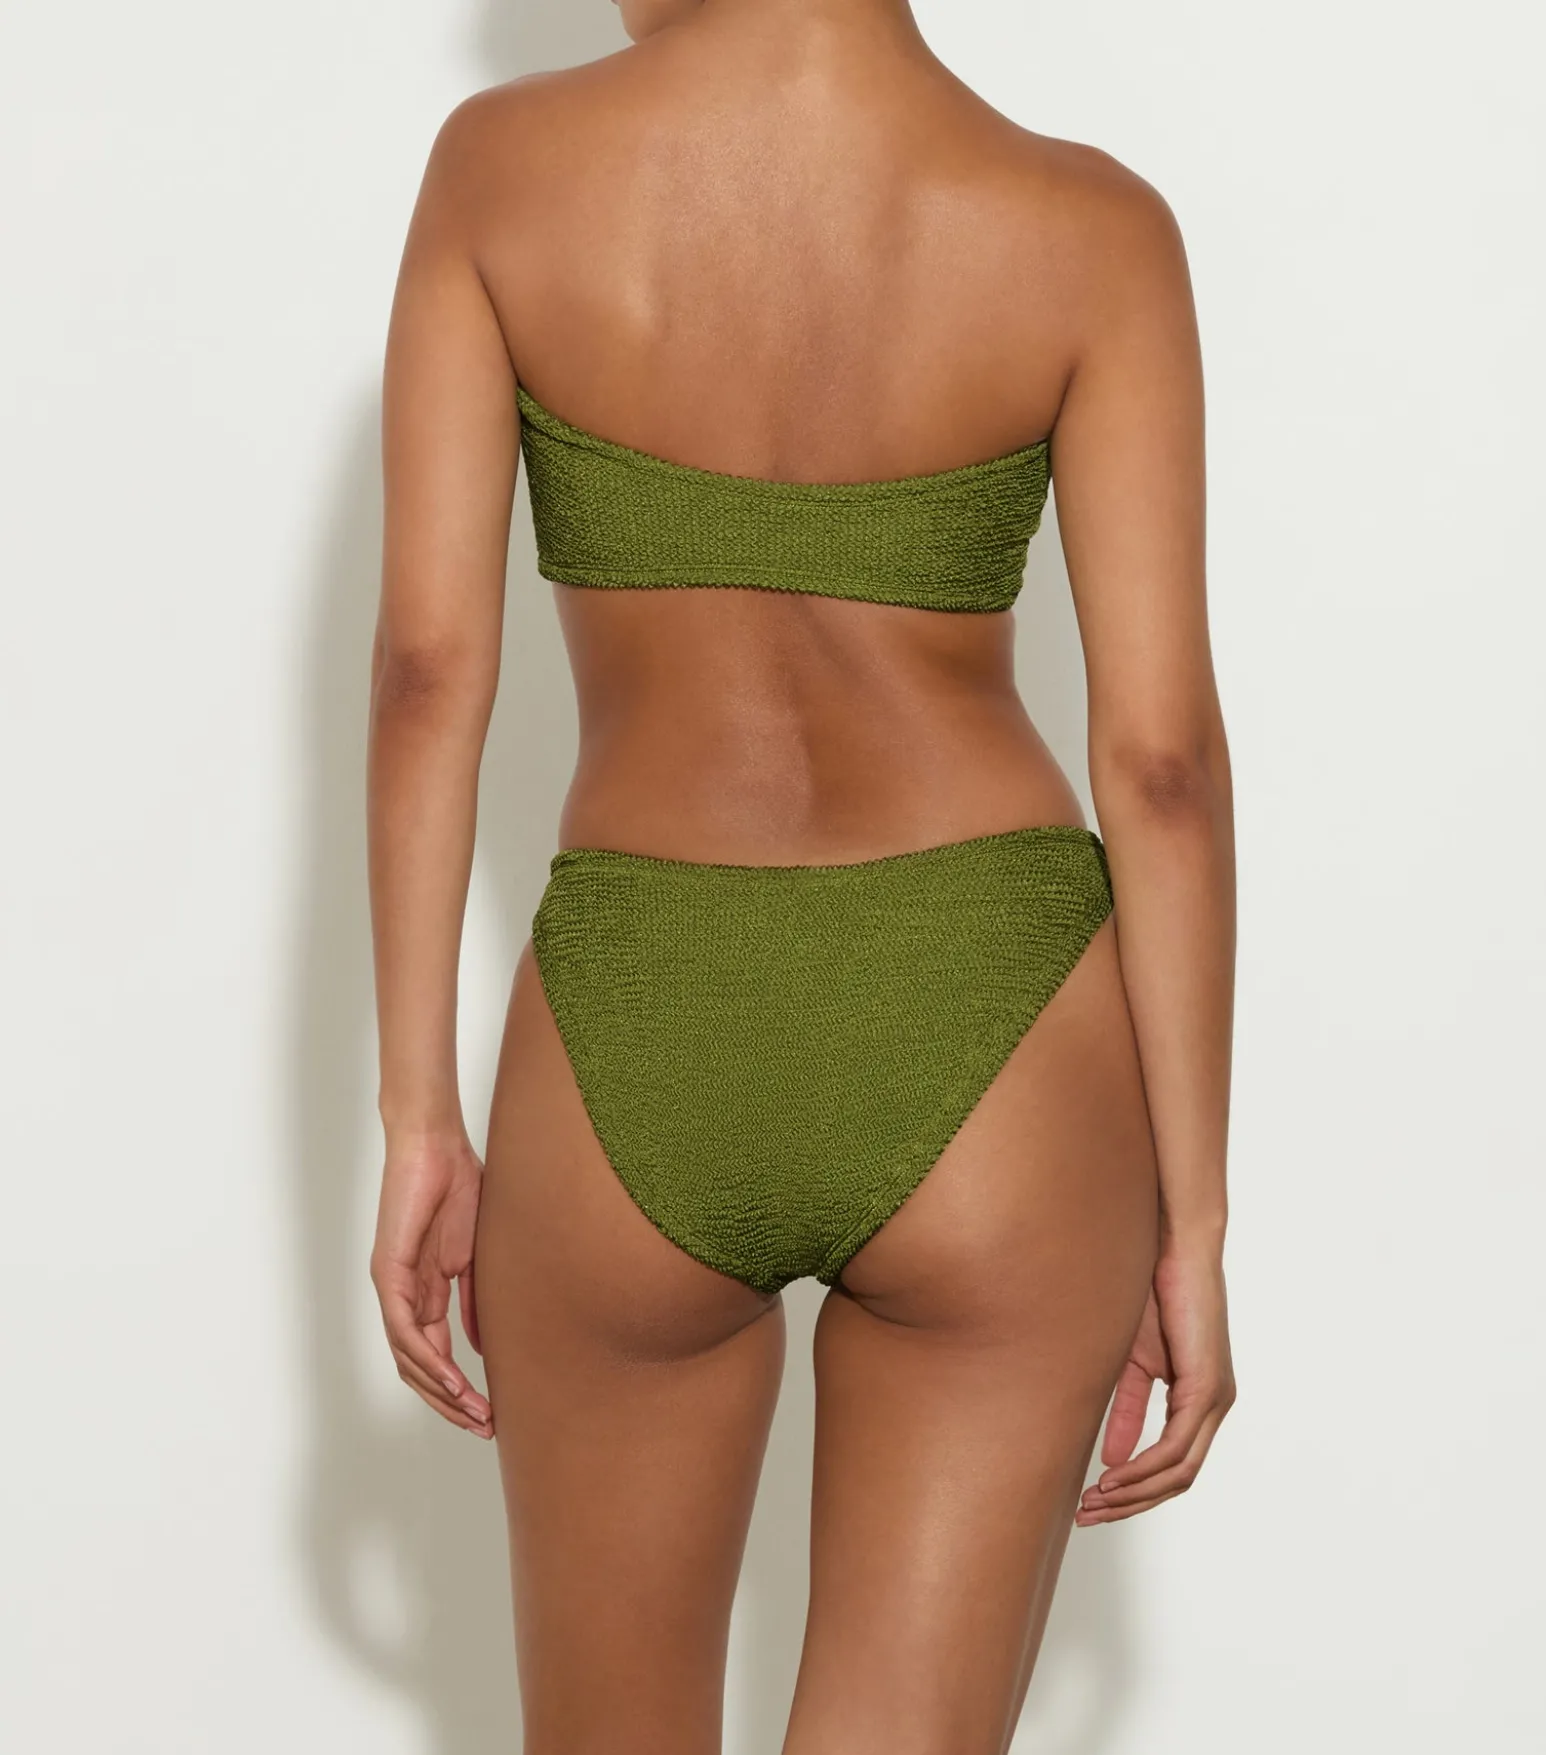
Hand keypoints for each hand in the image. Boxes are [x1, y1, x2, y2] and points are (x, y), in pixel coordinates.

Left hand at [369, 1126, 493, 1437]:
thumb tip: (481, 1347)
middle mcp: (403, 1297)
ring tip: (475, 1412)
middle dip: (451, 1403)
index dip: (460, 1389)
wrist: (437, 1145)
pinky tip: (455, 1380)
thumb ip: (475, 1300)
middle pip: (418, 1369)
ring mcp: (393, 1287)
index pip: (435, 1356)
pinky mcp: (389, 1273)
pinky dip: (429, 1360)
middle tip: (485, 1427)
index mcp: (424, 1293)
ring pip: (409, 1359)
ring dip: (442, 1392)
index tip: (492, 1412)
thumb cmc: (459, 1185)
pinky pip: (404, 1330)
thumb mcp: (477, 1255)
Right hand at [1076, 1245, 1234, 1523]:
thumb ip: (1126, 1410)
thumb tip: (1111, 1460)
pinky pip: (1176, 1446)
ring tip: (1094, 1502)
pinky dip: (1142, 1467)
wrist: (1171, 1249)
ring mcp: (1215, 1399)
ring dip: (1134, 1493)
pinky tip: (1113, 1476)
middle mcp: (1214, 1406)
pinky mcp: (1207, 1387)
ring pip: (1179, 1471)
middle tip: (1087, 1516)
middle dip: (1130, 1504)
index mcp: (1199, 1401)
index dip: (1134, 1492)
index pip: (1172, 1466)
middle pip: (1177, 1480)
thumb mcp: (1132, 1363)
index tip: (1093, 1503)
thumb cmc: (1151, 1294)